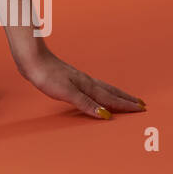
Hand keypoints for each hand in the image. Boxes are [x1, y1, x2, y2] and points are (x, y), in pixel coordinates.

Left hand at [19, 44, 144, 118]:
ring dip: (115, 94)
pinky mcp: (68, 78)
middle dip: (125, 98)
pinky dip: (101, 91)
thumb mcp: (66, 92)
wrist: (31, 59)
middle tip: (140, 104)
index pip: (110, 97)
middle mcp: (85, 81)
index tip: (141, 109)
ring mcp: (77, 78)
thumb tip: (105, 114)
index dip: (125, 104)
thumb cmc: (46, 75)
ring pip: (102, 87)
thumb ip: (86, 103)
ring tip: (124, 97)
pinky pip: (92, 86)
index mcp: (87, 85)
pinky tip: (95, 91)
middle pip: (110, 91)